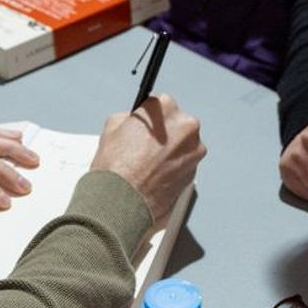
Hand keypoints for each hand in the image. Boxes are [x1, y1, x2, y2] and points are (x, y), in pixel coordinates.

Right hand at [91, 94, 205, 222]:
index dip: (149, 117)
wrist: (121, 203)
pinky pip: (184, 162)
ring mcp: (194, 150)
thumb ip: (129, 117)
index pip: (160, 104)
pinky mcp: (195, 171)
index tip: (143, 127)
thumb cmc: (116, 168)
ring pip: (182, 144)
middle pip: (176, 123)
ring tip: (148, 164)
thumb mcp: (112, 127)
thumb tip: (134, 119)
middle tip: (144, 147)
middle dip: (163, 133)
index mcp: (165, 108)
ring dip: (170, 150)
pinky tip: (156, 175)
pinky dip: (174, 167)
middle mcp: (185, 126)